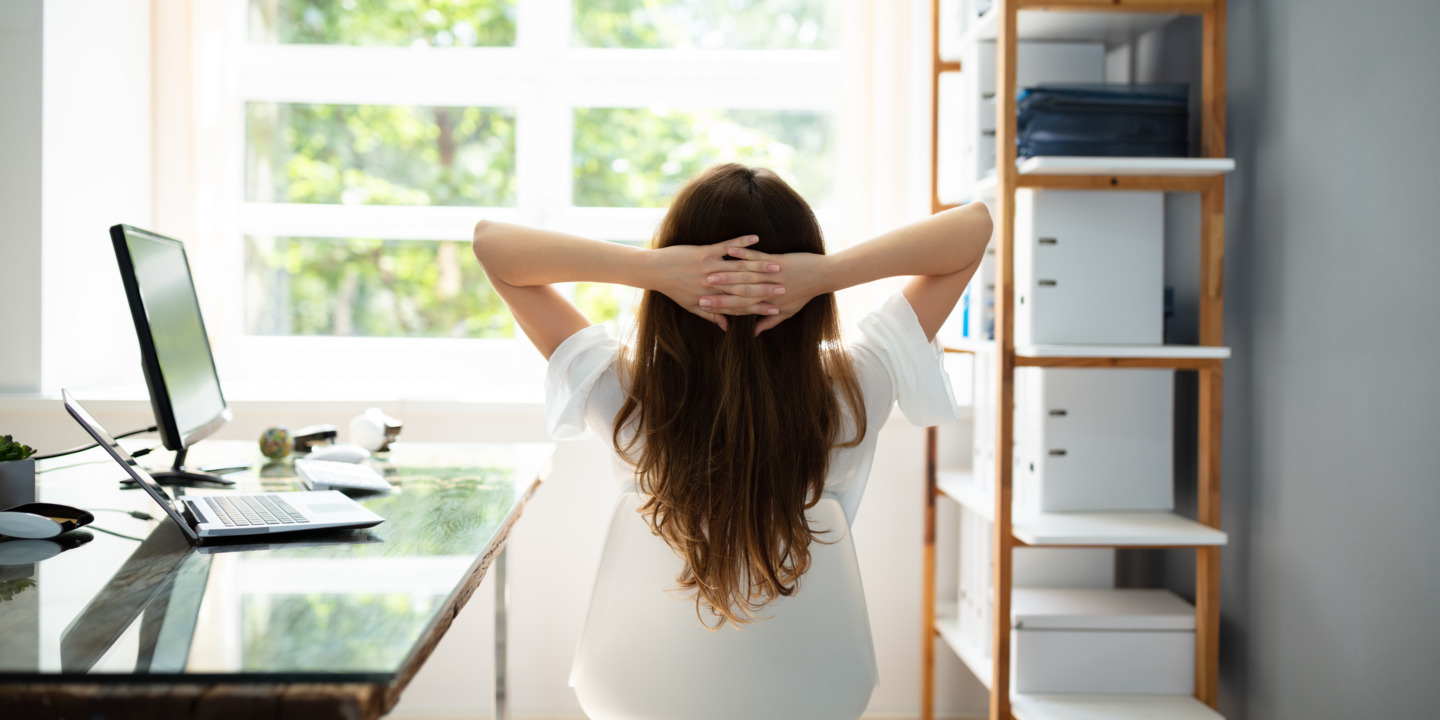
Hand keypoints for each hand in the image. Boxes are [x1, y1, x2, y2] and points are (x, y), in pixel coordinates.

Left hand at [652, 235, 784, 329]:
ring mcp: (710, 266)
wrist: (656, 271)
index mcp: (712, 298)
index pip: (741, 304)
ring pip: (740, 267)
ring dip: (760, 265)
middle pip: (745, 287)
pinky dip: (742, 242)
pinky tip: (756, 238)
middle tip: (785, 288)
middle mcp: (714, 284)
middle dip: (767, 287)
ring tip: (778, 264)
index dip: (759, 307)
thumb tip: (726, 328)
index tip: (776, 308)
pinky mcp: (706, 251)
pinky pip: (727, 246)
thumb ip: (712, 316)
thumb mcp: (692, 306)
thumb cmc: (674, 290)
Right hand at [706, 246, 829, 334]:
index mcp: (768, 303)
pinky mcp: (777, 260)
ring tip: (707, 270)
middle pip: (738, 291)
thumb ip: (769, 322)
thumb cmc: (803, 294)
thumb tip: (754, 333)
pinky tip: (729, 250)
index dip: (721, 307)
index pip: (740, 307)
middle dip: (717, 291)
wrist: (822, 276)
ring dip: (725, 271)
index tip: (704, 307)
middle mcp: (768, 290)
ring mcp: (772, 275)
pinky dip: (742, 252)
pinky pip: (756, 256)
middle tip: (699, 291)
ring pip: (744, 274)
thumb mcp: (787, 312)